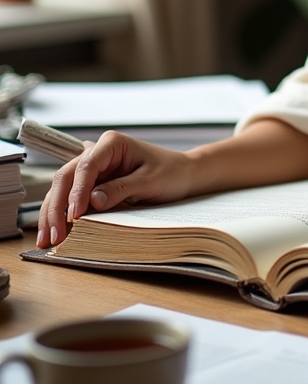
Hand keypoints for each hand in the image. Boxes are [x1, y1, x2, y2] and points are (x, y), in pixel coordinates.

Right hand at [37, 132, 194, 247]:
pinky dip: (62, 215)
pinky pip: (71, 199)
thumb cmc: (171, 172)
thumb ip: (121, 189)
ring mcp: (92, 169)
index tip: (74, 216)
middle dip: (57, 207)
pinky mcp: (92, 184)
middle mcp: (96, 153)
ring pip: (62, 189)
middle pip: (66, 178)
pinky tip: (55, 233)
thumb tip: (92, 202)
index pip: (86, 167)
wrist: (183, 174)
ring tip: (47, 240)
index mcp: (111, 144)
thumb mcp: (150, 181)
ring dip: (53, 214)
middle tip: (54, 235)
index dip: (76, 192)